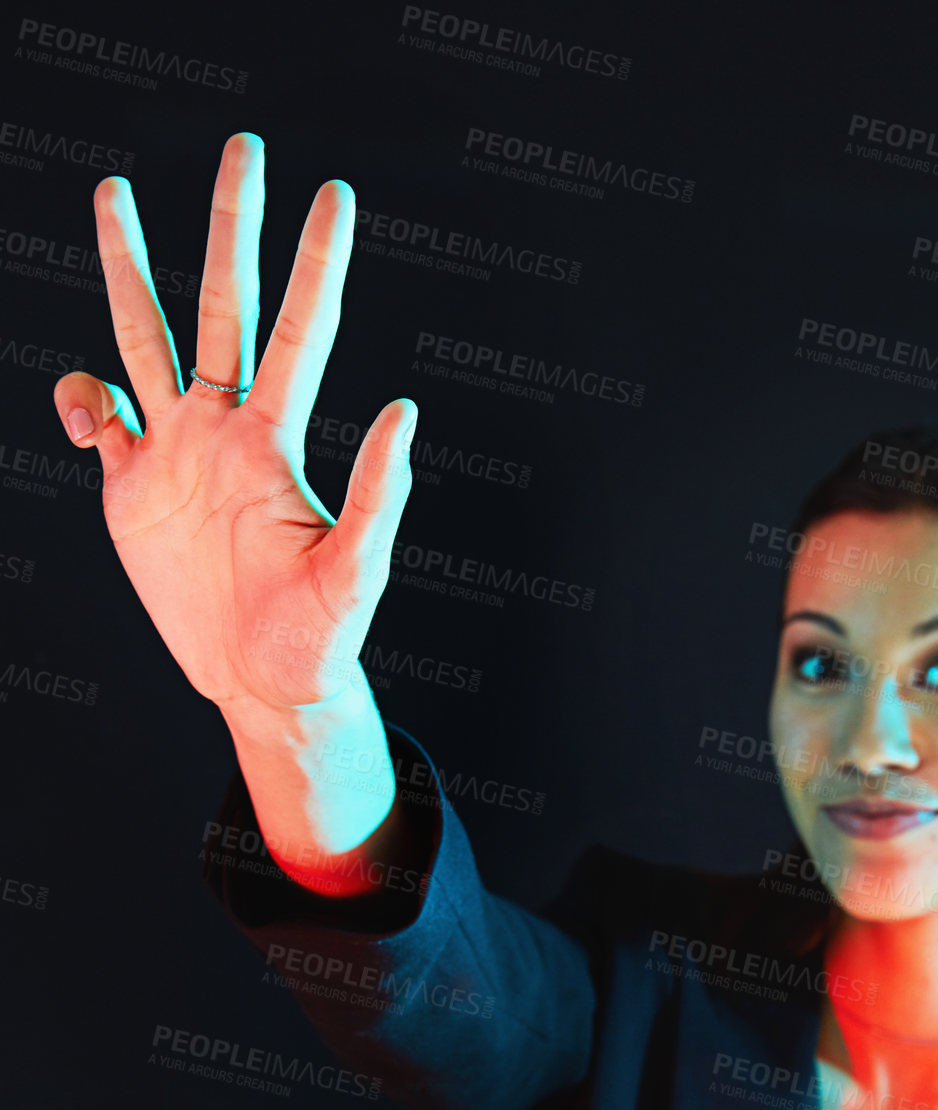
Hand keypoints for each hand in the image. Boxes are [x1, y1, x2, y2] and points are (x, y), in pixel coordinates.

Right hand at [53, 132, 415, 729]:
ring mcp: (175, 450)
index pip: (298, 332)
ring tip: (116, 192)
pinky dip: (82, 398)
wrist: (262, 682)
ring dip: (129, 268)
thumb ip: (375, 497)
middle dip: (232, 227)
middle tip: (246, 146)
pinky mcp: (132, 485)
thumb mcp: (355, 575)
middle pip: (224, 304)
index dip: (317, 264)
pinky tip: (88, 415)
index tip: (334, 195)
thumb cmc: (320, 638)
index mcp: (275, 441)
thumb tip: (403, 410)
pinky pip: (99, 416)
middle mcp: (225, 428)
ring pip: (145, 337)